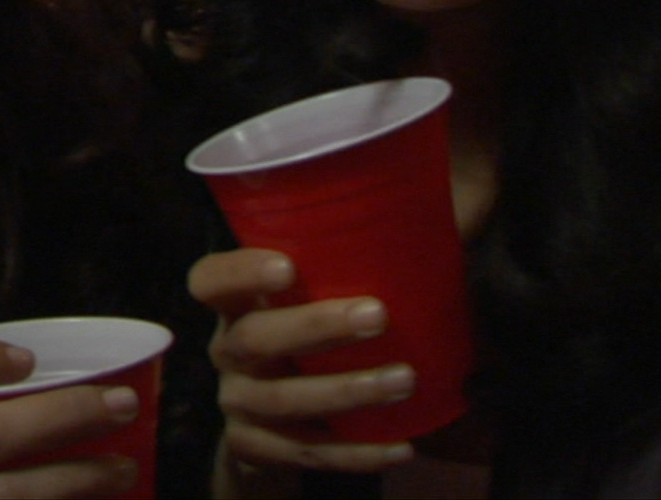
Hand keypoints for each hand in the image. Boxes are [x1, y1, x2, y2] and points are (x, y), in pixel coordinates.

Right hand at [189, 249, 415, 479]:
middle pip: (253, 338)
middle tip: (377, 314)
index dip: (239, 273)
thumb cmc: (304, 335)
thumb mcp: (308, 298)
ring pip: (284, 400)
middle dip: (314, 327)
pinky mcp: (255, 448)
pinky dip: (357, 452)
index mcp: (234, 305)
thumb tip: (450, 209)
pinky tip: (402, 445)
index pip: (210, 280)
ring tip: (404, 379)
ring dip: (347, 390)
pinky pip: (306, 453)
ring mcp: (238, 403)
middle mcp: (227, 352)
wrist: (267, 423)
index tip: (287, 266)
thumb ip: (350, 262)